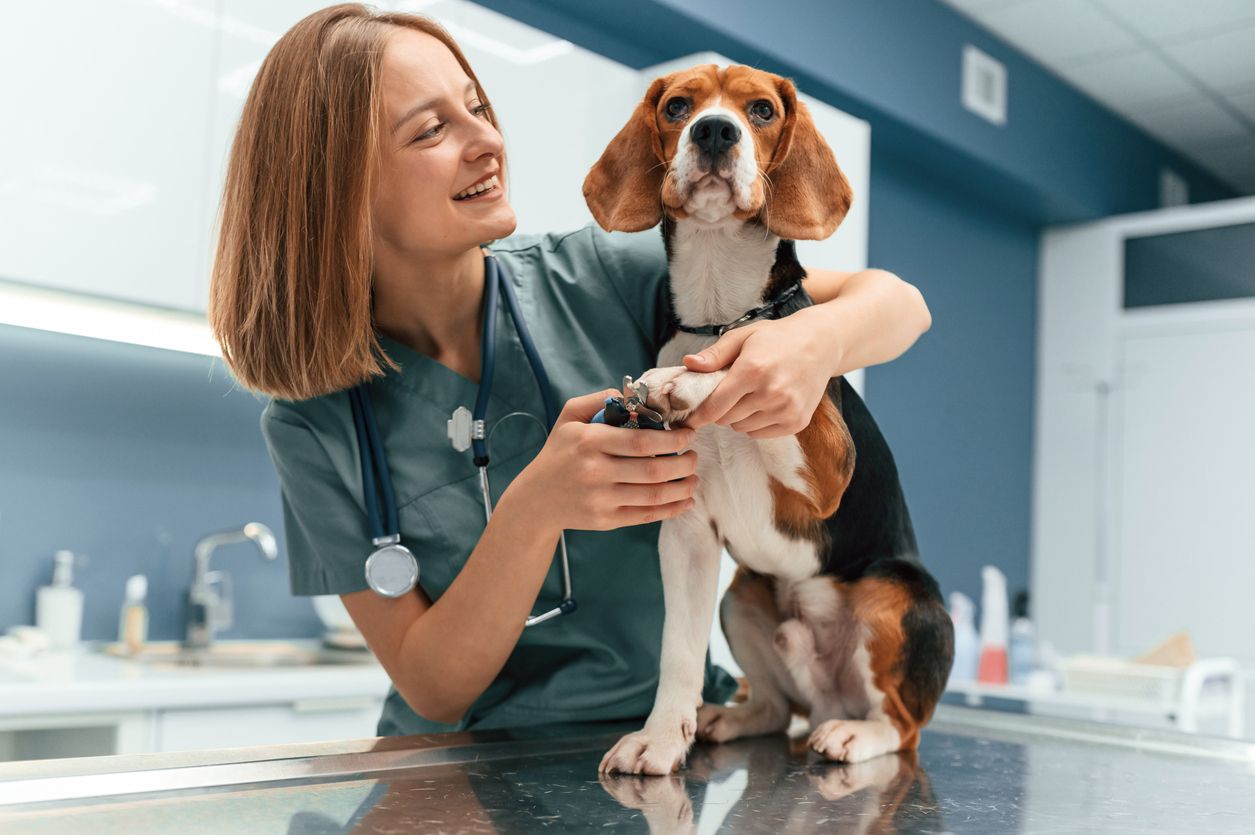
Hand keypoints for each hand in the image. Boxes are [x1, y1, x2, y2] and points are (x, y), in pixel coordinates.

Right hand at [510, 390, 699, 532]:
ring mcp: (601, 499)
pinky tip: (685, 501)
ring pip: (654, 495)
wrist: (536, 500)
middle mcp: (595, 471)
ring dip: (683, 488)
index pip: (641, 441)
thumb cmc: (559, 453)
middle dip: (683, 463)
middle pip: (653, 470)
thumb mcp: (569, 417)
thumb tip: (633, 397)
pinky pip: (646, 515)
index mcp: (589, 441)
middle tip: (694, 456)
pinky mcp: (606, 520)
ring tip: (694, 478)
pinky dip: (671, 509)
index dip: (672, 439)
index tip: (688, 434)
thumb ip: (599, 399)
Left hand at [681, 312, 833, 438]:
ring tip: (749, 395)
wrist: (821, 343)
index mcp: (752, 370)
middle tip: (727, 394)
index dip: (698, 414)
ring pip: (742, 428)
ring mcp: (786, 410)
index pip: (714, 406)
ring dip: (738, 417)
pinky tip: (764, 404)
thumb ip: (714, 355)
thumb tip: (688, 364)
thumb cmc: (777, 338)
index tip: (689, 416)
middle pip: (726, 419)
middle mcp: (771, 393)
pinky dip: (755, 424)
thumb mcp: (743, 337)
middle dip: (720, 410)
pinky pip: (760, 434)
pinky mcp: (797, 422)